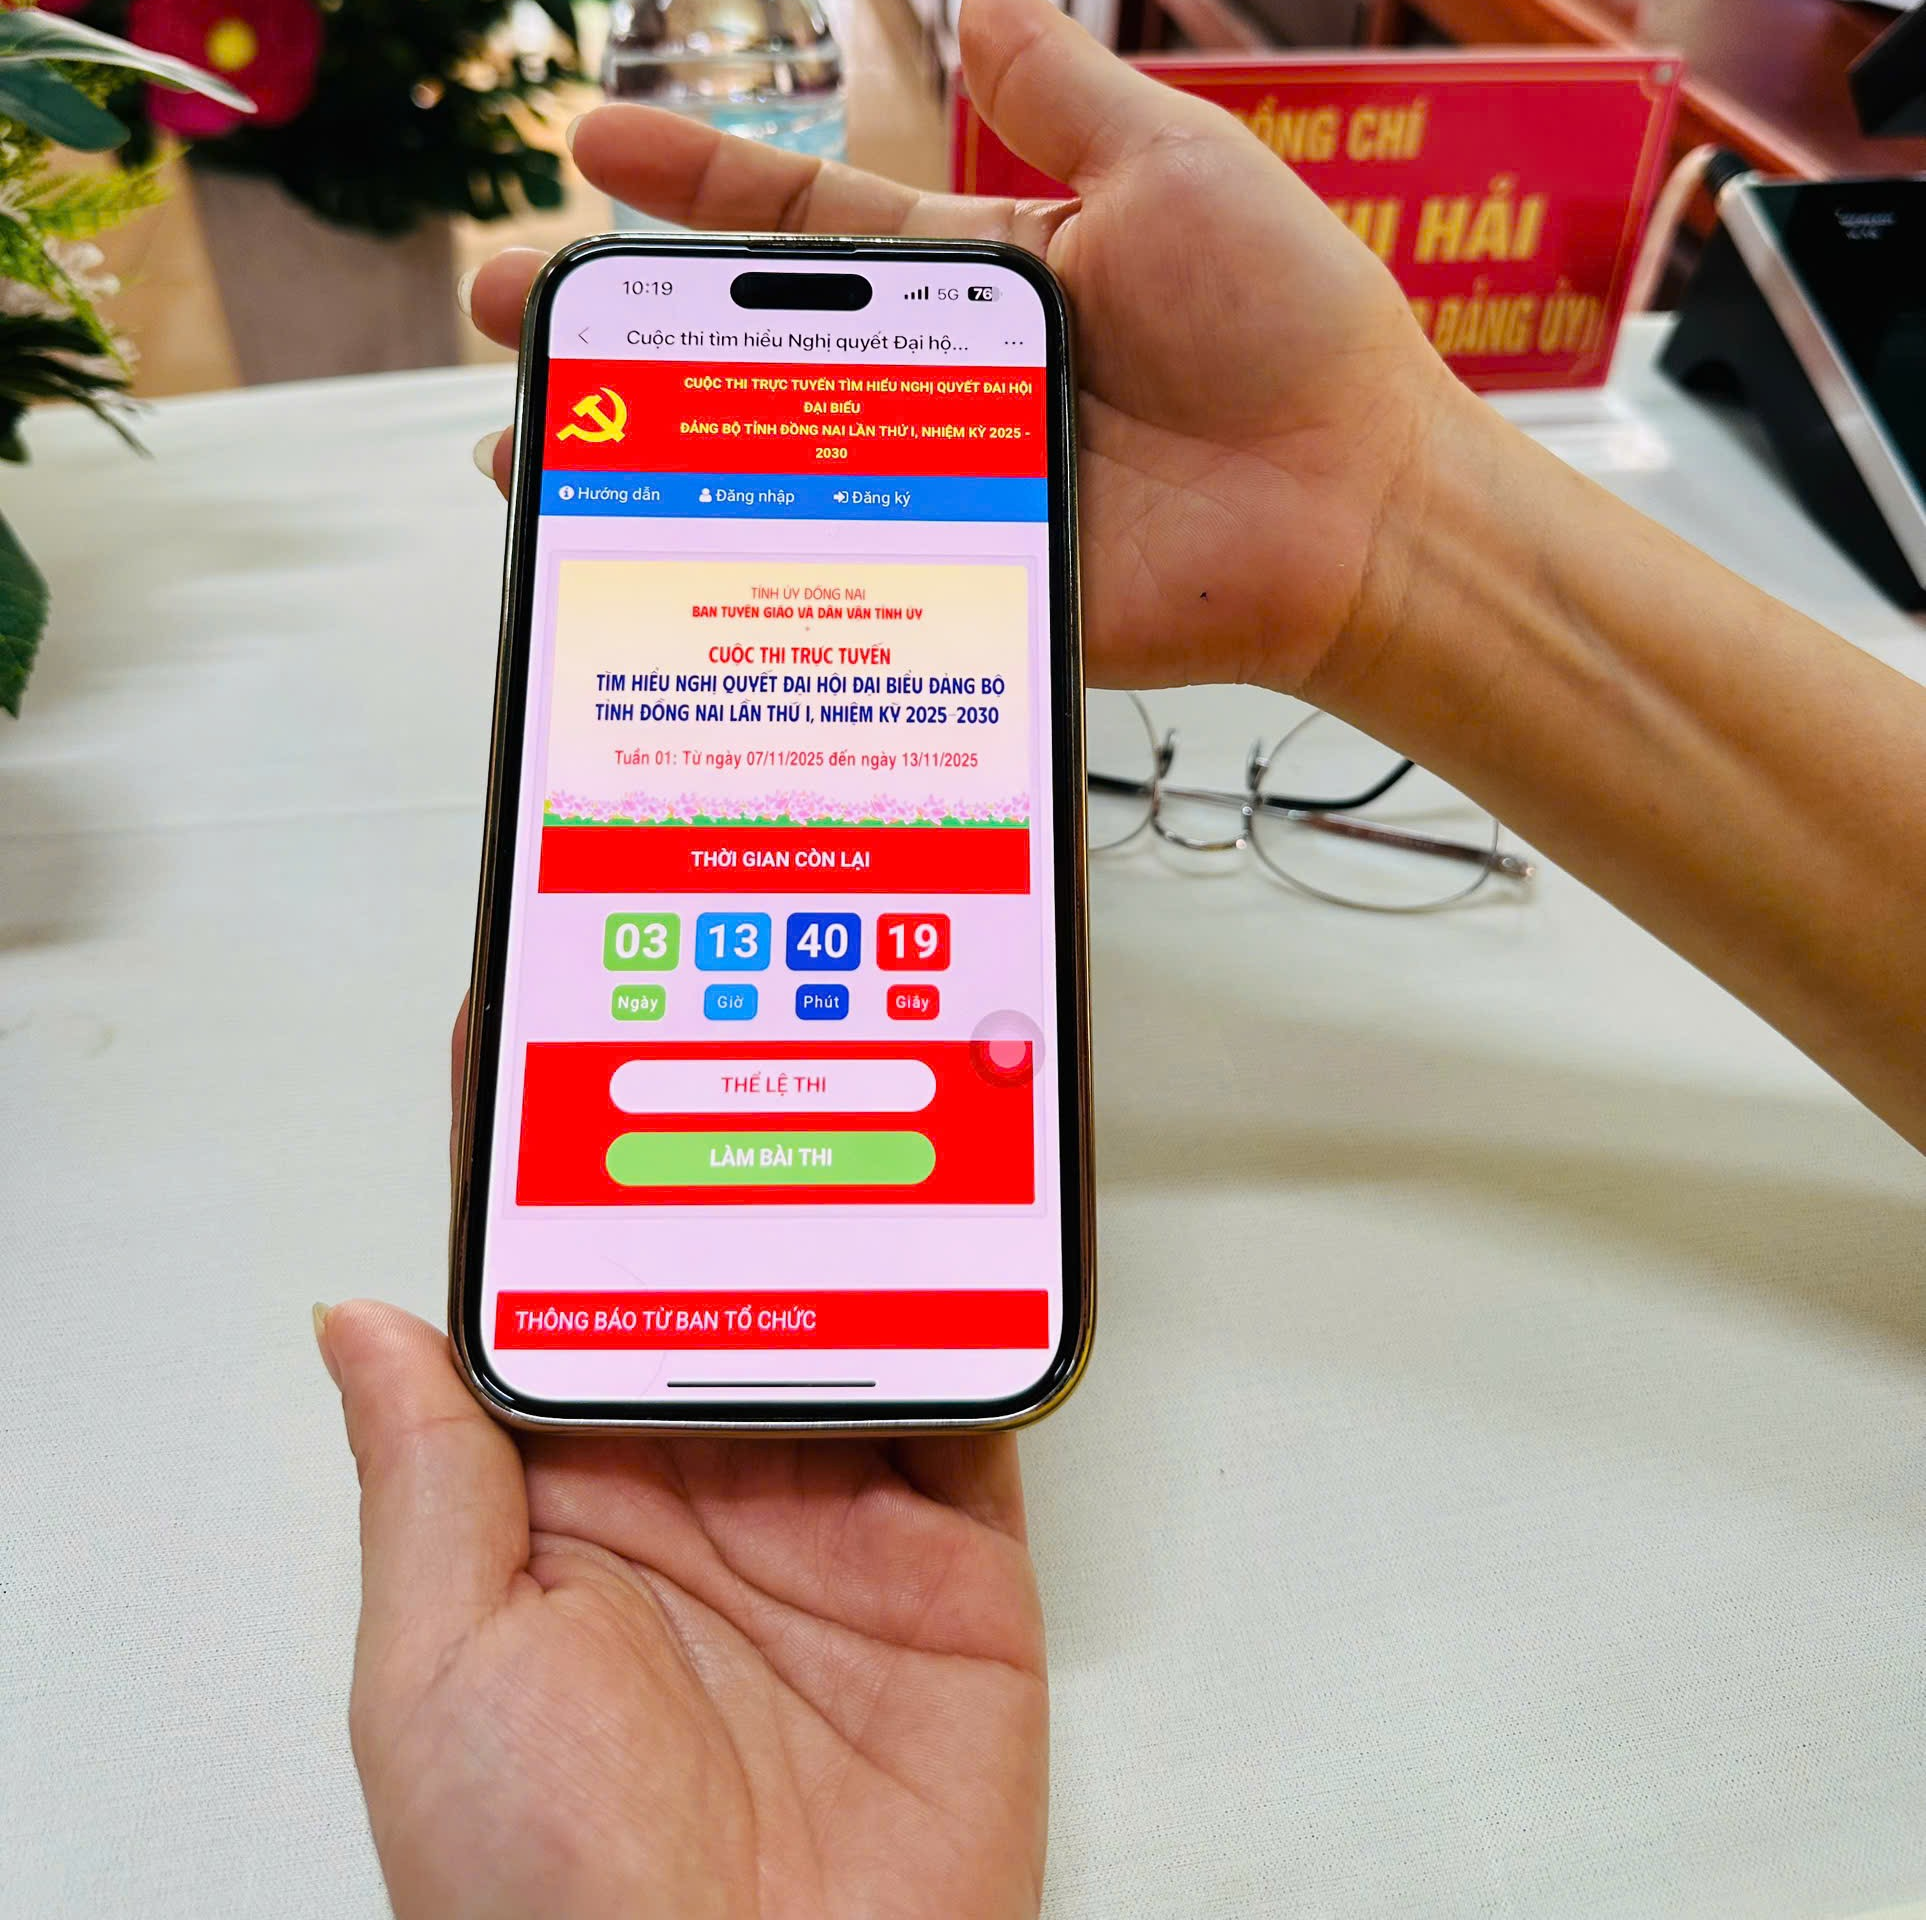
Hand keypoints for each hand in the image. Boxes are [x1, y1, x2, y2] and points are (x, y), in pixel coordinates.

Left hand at [323, 1014, 1047, 1919]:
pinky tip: (974, 1226)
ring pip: (845, 1309)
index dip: (545, 1162)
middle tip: (732, 998)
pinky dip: (980, 1312)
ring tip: (856, 1065)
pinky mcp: (952, 1562)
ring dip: (855, 1200)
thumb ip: (431, 1482)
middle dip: (721, 1142)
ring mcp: (830, 1519)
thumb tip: (366, 1324)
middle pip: (712, 1271)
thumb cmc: (553, 1907)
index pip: (552, 1291)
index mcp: (563, 1501)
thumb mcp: (446, 1674)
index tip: (547, 1026)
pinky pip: (970, 1404)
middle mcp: (697, 1489)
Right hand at [483, 0, 1455, 699]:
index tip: (585, 144)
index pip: (803, 215)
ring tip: (521, 456)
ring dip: (638, 458)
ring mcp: (943, 489)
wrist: (1363, 500)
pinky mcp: (961, 585)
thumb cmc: (1289, 323)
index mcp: (979, 273)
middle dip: (616, 325)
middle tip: (501, 311)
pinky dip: (737, 578)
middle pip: (748, 349)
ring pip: (762, 469)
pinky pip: (834, 579)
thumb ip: (1062, 91)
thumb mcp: (1171, 171)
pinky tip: (638, 572)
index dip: (694, 177)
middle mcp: (941, 381)